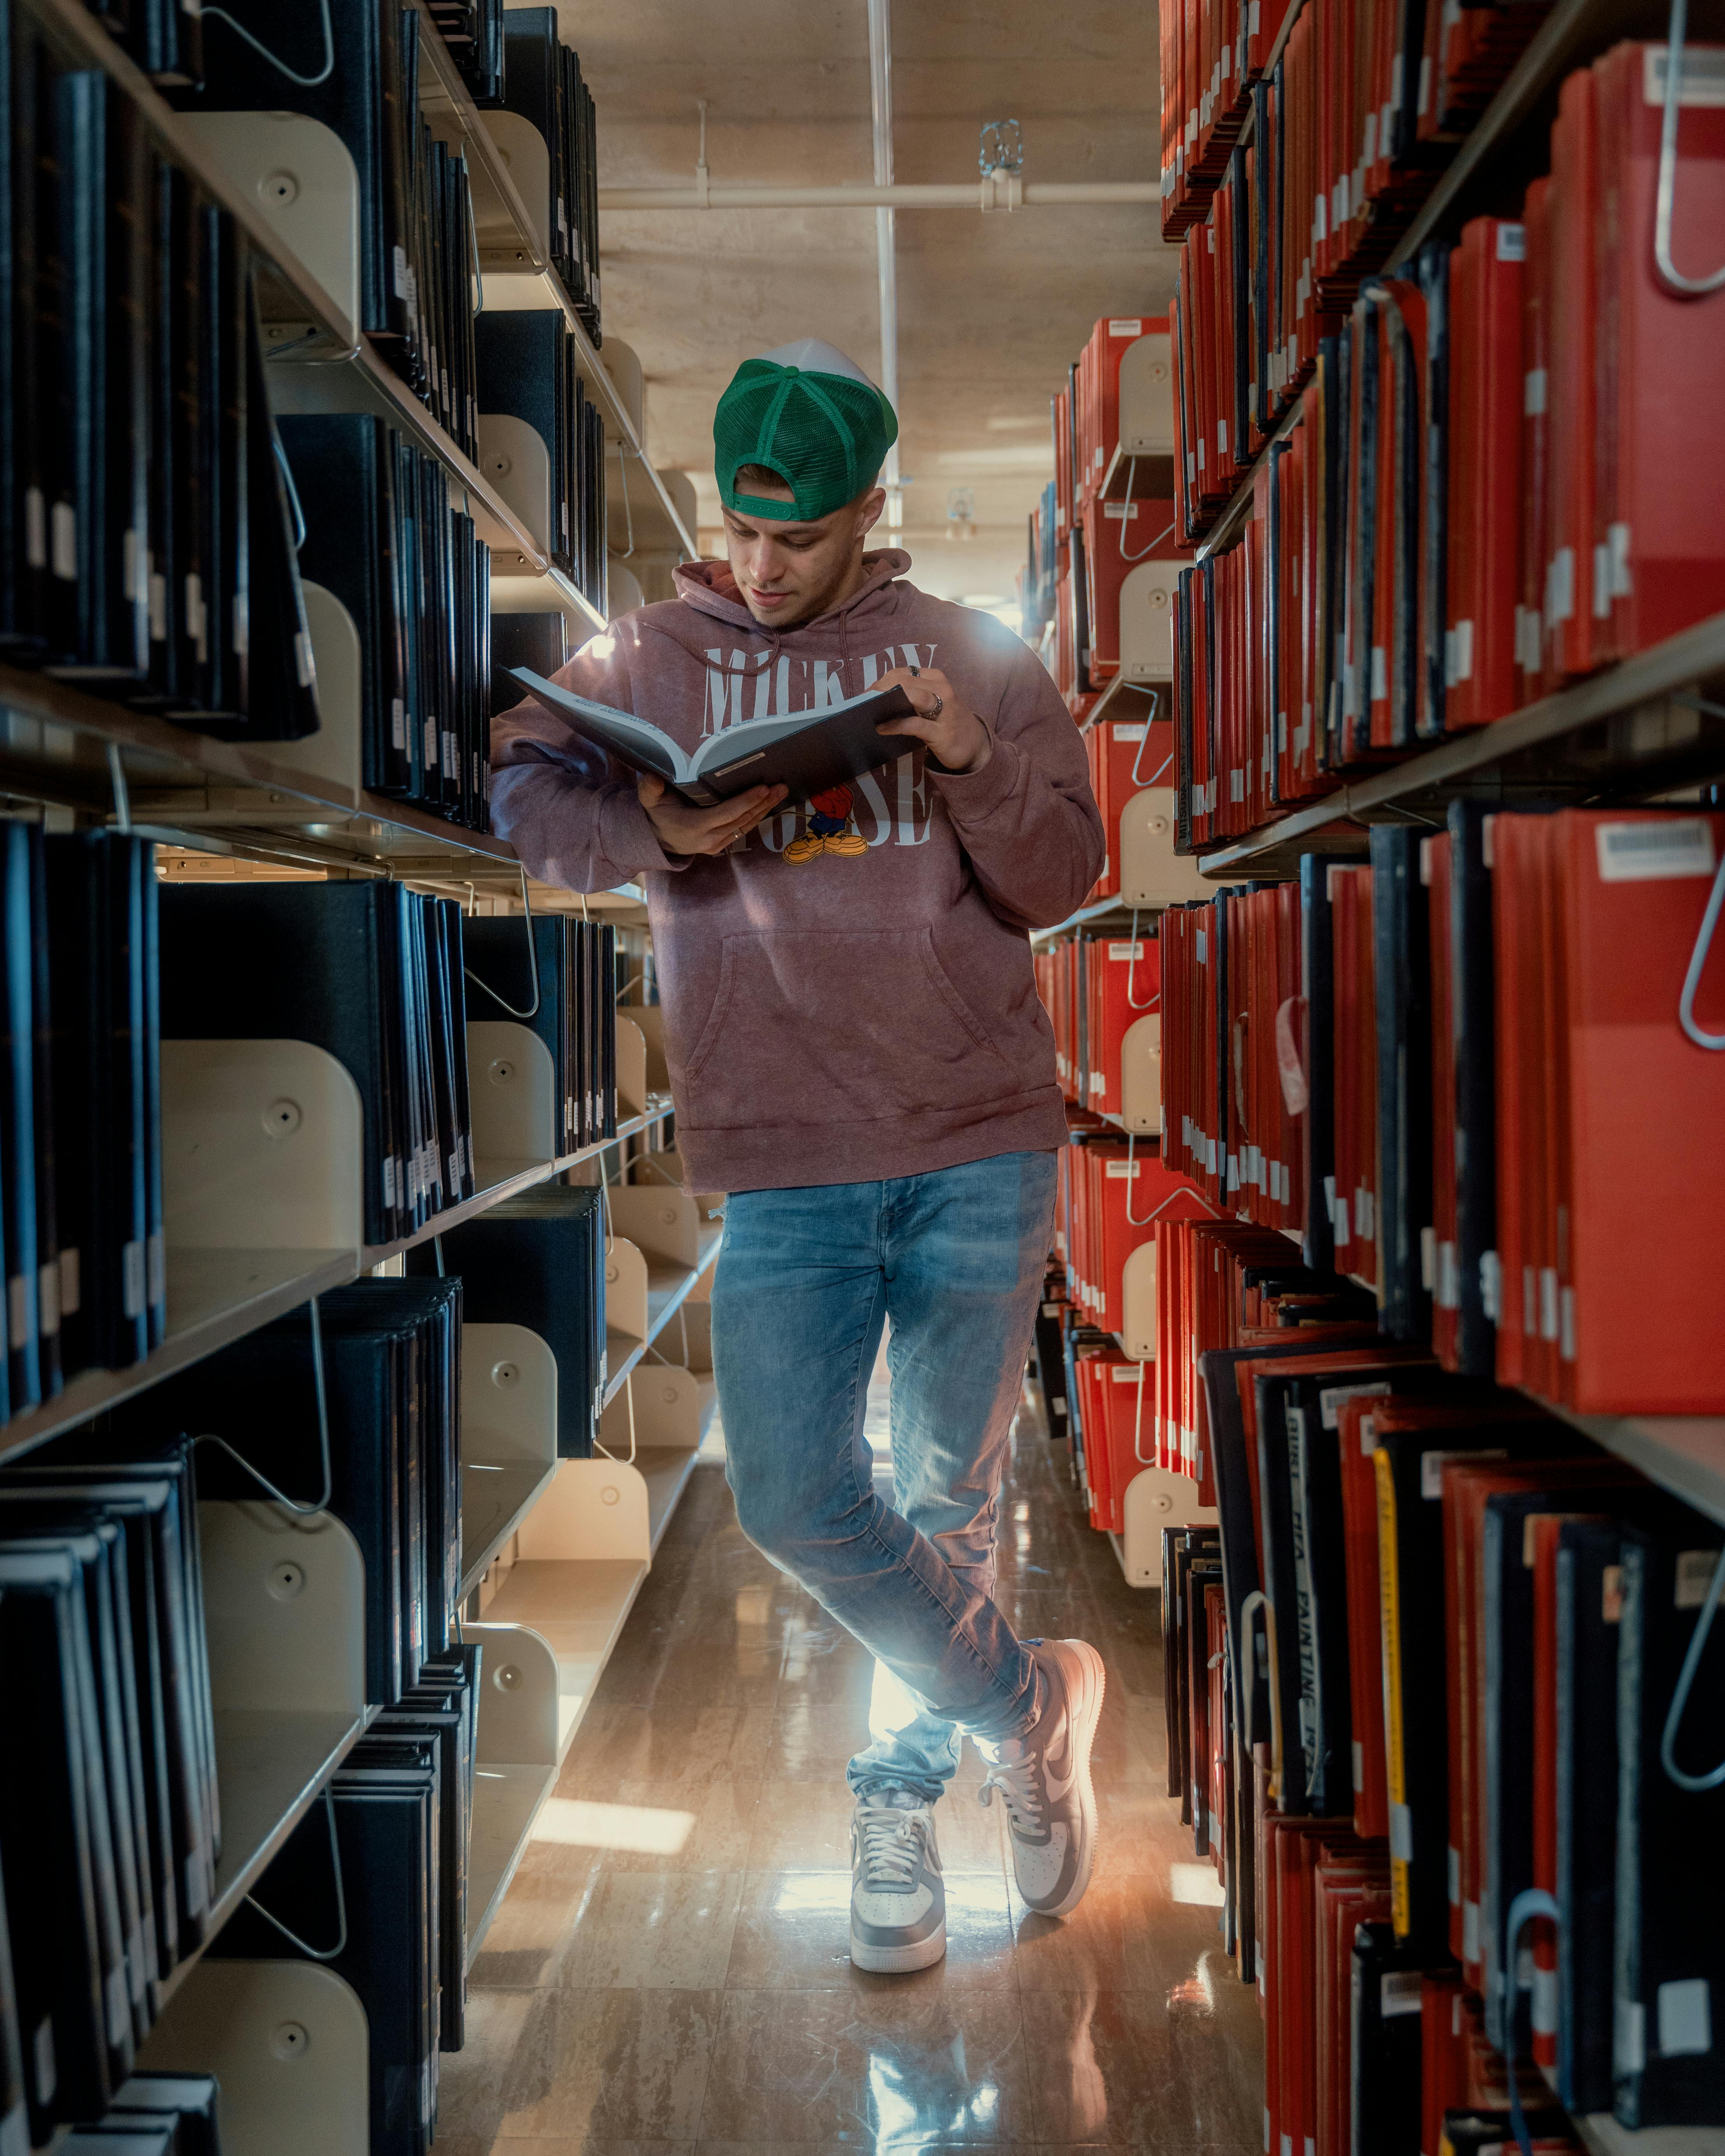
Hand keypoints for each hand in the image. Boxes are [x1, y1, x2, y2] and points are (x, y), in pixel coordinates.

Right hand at [637, 773, 787, 856]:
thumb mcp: (649, 801)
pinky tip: (768, 804)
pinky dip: (756, 817)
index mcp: (695, 826)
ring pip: (745, 826)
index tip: (763, 788)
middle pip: (742, 820)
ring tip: (780, 792)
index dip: (746, 801)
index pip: (726, 813)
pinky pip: (742, 830)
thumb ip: (650, 789)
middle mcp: (709, 838)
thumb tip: (652, 777)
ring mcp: (717, 844)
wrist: (658, 840)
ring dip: (765, 809)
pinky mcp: (721, 845)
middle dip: (763, 803)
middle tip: (781, 786)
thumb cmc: (658, 815)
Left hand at [874, 667, 991, 774]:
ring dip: (887, 701)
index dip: (881, 681)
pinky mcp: (942, 732)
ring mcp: (944, 710)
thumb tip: (877, 698)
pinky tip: (882, 729)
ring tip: (869, 710)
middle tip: (862, 702)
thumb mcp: (931, 703)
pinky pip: (915, 724)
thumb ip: (911, 696)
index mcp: (935, 678)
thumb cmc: (947, 722)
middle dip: (880, 689)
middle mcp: (941, 689)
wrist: (975, 746)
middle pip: (905, 681)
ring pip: (912, 696)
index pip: (903, 673)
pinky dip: (896, 725)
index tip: (866, 693)